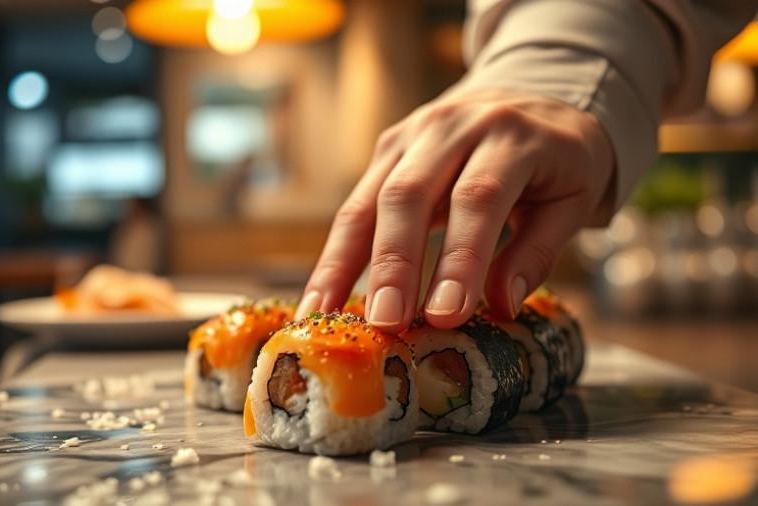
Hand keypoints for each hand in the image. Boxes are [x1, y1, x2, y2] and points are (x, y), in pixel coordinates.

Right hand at [296, 88, 614, 331]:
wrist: (533, 88)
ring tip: (328, 315)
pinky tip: (322, 296)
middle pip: (410, 194)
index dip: (461, 258)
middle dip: (394, 263)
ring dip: (344, 261)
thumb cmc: (557, 158)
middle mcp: (452, 126)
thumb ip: (538, 251)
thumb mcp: (573, 199)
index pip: (479, 198)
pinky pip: (355, 205)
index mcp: (512, 135)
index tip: (448, 315)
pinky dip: (337, 254)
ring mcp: (411, 134)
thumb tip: (501, 306)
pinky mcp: (386, 150)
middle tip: (386, 323)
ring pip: (369, 199)